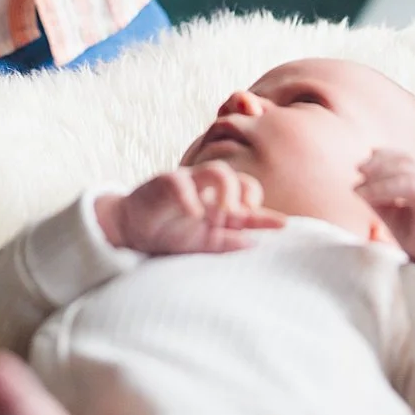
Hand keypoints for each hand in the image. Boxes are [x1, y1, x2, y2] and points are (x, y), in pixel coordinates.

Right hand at [95, 164, 285, 255]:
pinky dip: (190, 198)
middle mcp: (207, 190)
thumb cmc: (169, 235)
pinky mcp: (165, 183)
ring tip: (222, 211)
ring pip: (215, 170)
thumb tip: (254, 243)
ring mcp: (188, 183)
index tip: (283, 225)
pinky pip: (182, 183)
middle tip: (241, 213)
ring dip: (224, 189)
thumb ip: (227, 242)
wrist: (131, 230)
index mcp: (218, 204)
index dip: (265, 212)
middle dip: (245, 192)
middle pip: (237, 176)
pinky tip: (194, 213)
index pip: (247, 200)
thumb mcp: (203, 243)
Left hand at [357, 147, 414, 265]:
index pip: (407, 158)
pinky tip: (367, 196)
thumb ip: (379, 199)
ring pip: (407, 169)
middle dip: (380, 161)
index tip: (362, 164)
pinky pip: (409, 185)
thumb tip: (358, 184)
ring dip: (379, 175)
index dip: (385, 156)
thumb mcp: (393, 216)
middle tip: (359, 168)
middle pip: (407, 159)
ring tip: (360, 188)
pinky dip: (384, 188)